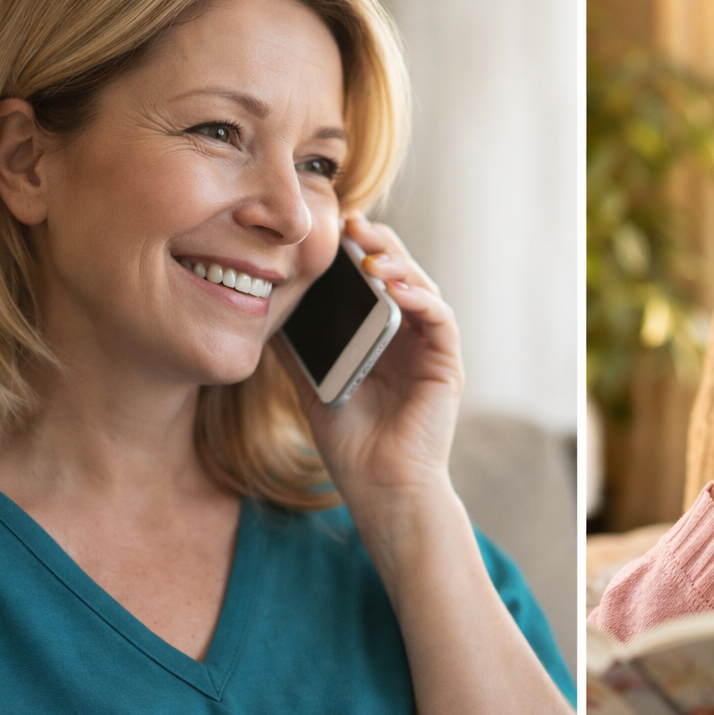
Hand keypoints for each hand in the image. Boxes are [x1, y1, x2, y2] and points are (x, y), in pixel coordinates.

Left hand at [271, 212, 462, 500]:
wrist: (379, 489)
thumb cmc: (349, 444)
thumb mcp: (312, 385)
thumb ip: (299, 349)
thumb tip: (266, 309)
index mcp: (381, 336)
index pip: (373, 280)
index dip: (357, 251)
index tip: (331, 230)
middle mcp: (410, 336)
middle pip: (400, 273)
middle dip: (378, 245)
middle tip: (352, 225)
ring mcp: (430, 348)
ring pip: (423, 287)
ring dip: (398, 265)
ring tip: (369, 254)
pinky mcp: (447, 364)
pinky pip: (440, 319)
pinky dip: (420, 298)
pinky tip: (394, 289)